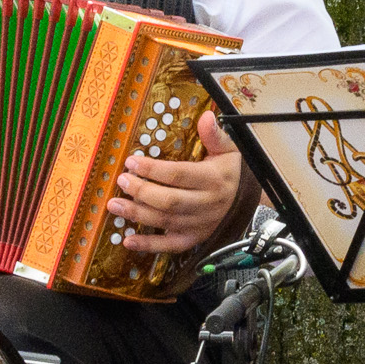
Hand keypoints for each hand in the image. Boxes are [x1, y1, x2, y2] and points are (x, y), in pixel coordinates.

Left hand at [114, 110, 243, 253]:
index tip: (131, 162)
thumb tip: (206, 117)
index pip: (179, 175)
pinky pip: (171, 246)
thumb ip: (214, 135)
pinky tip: (128, 240)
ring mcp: (200, 224)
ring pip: (166, 222)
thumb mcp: (229, 150)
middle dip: (141, 191)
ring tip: (114, 205)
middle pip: (169, 201)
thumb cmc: (232, 172)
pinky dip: (149, 246)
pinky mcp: (195, 238)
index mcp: (213, 180)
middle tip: (122, 181)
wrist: (250, 202)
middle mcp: (207, 204)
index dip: (153, 169)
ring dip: (138, 215)